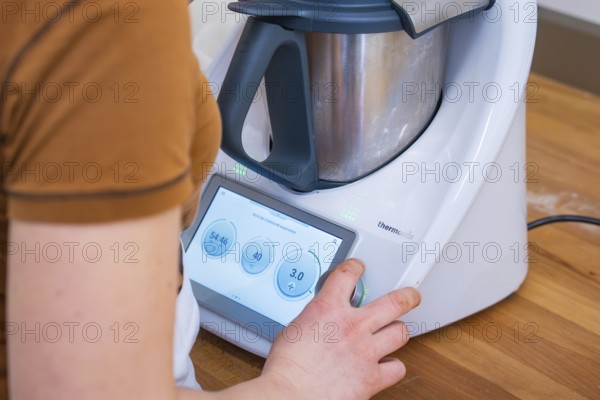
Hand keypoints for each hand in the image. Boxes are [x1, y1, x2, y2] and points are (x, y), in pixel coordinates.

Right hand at [261, 259, 420, 399]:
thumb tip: (316, 325)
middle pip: (394, 302)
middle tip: (411, 295)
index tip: (359, 268)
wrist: (289, 394)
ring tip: (398, 331)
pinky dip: (393, 367)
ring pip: (401, 332)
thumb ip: (313, 321)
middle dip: (407, 296)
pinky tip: (387, 366)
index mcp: (328, 308)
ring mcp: (366, 351)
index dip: (356, 268)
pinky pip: (397, 368)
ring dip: (399, 331)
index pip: (348, 275)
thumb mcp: (293, 329)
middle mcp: (352, 326)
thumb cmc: (286, 367)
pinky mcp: (372, 377)